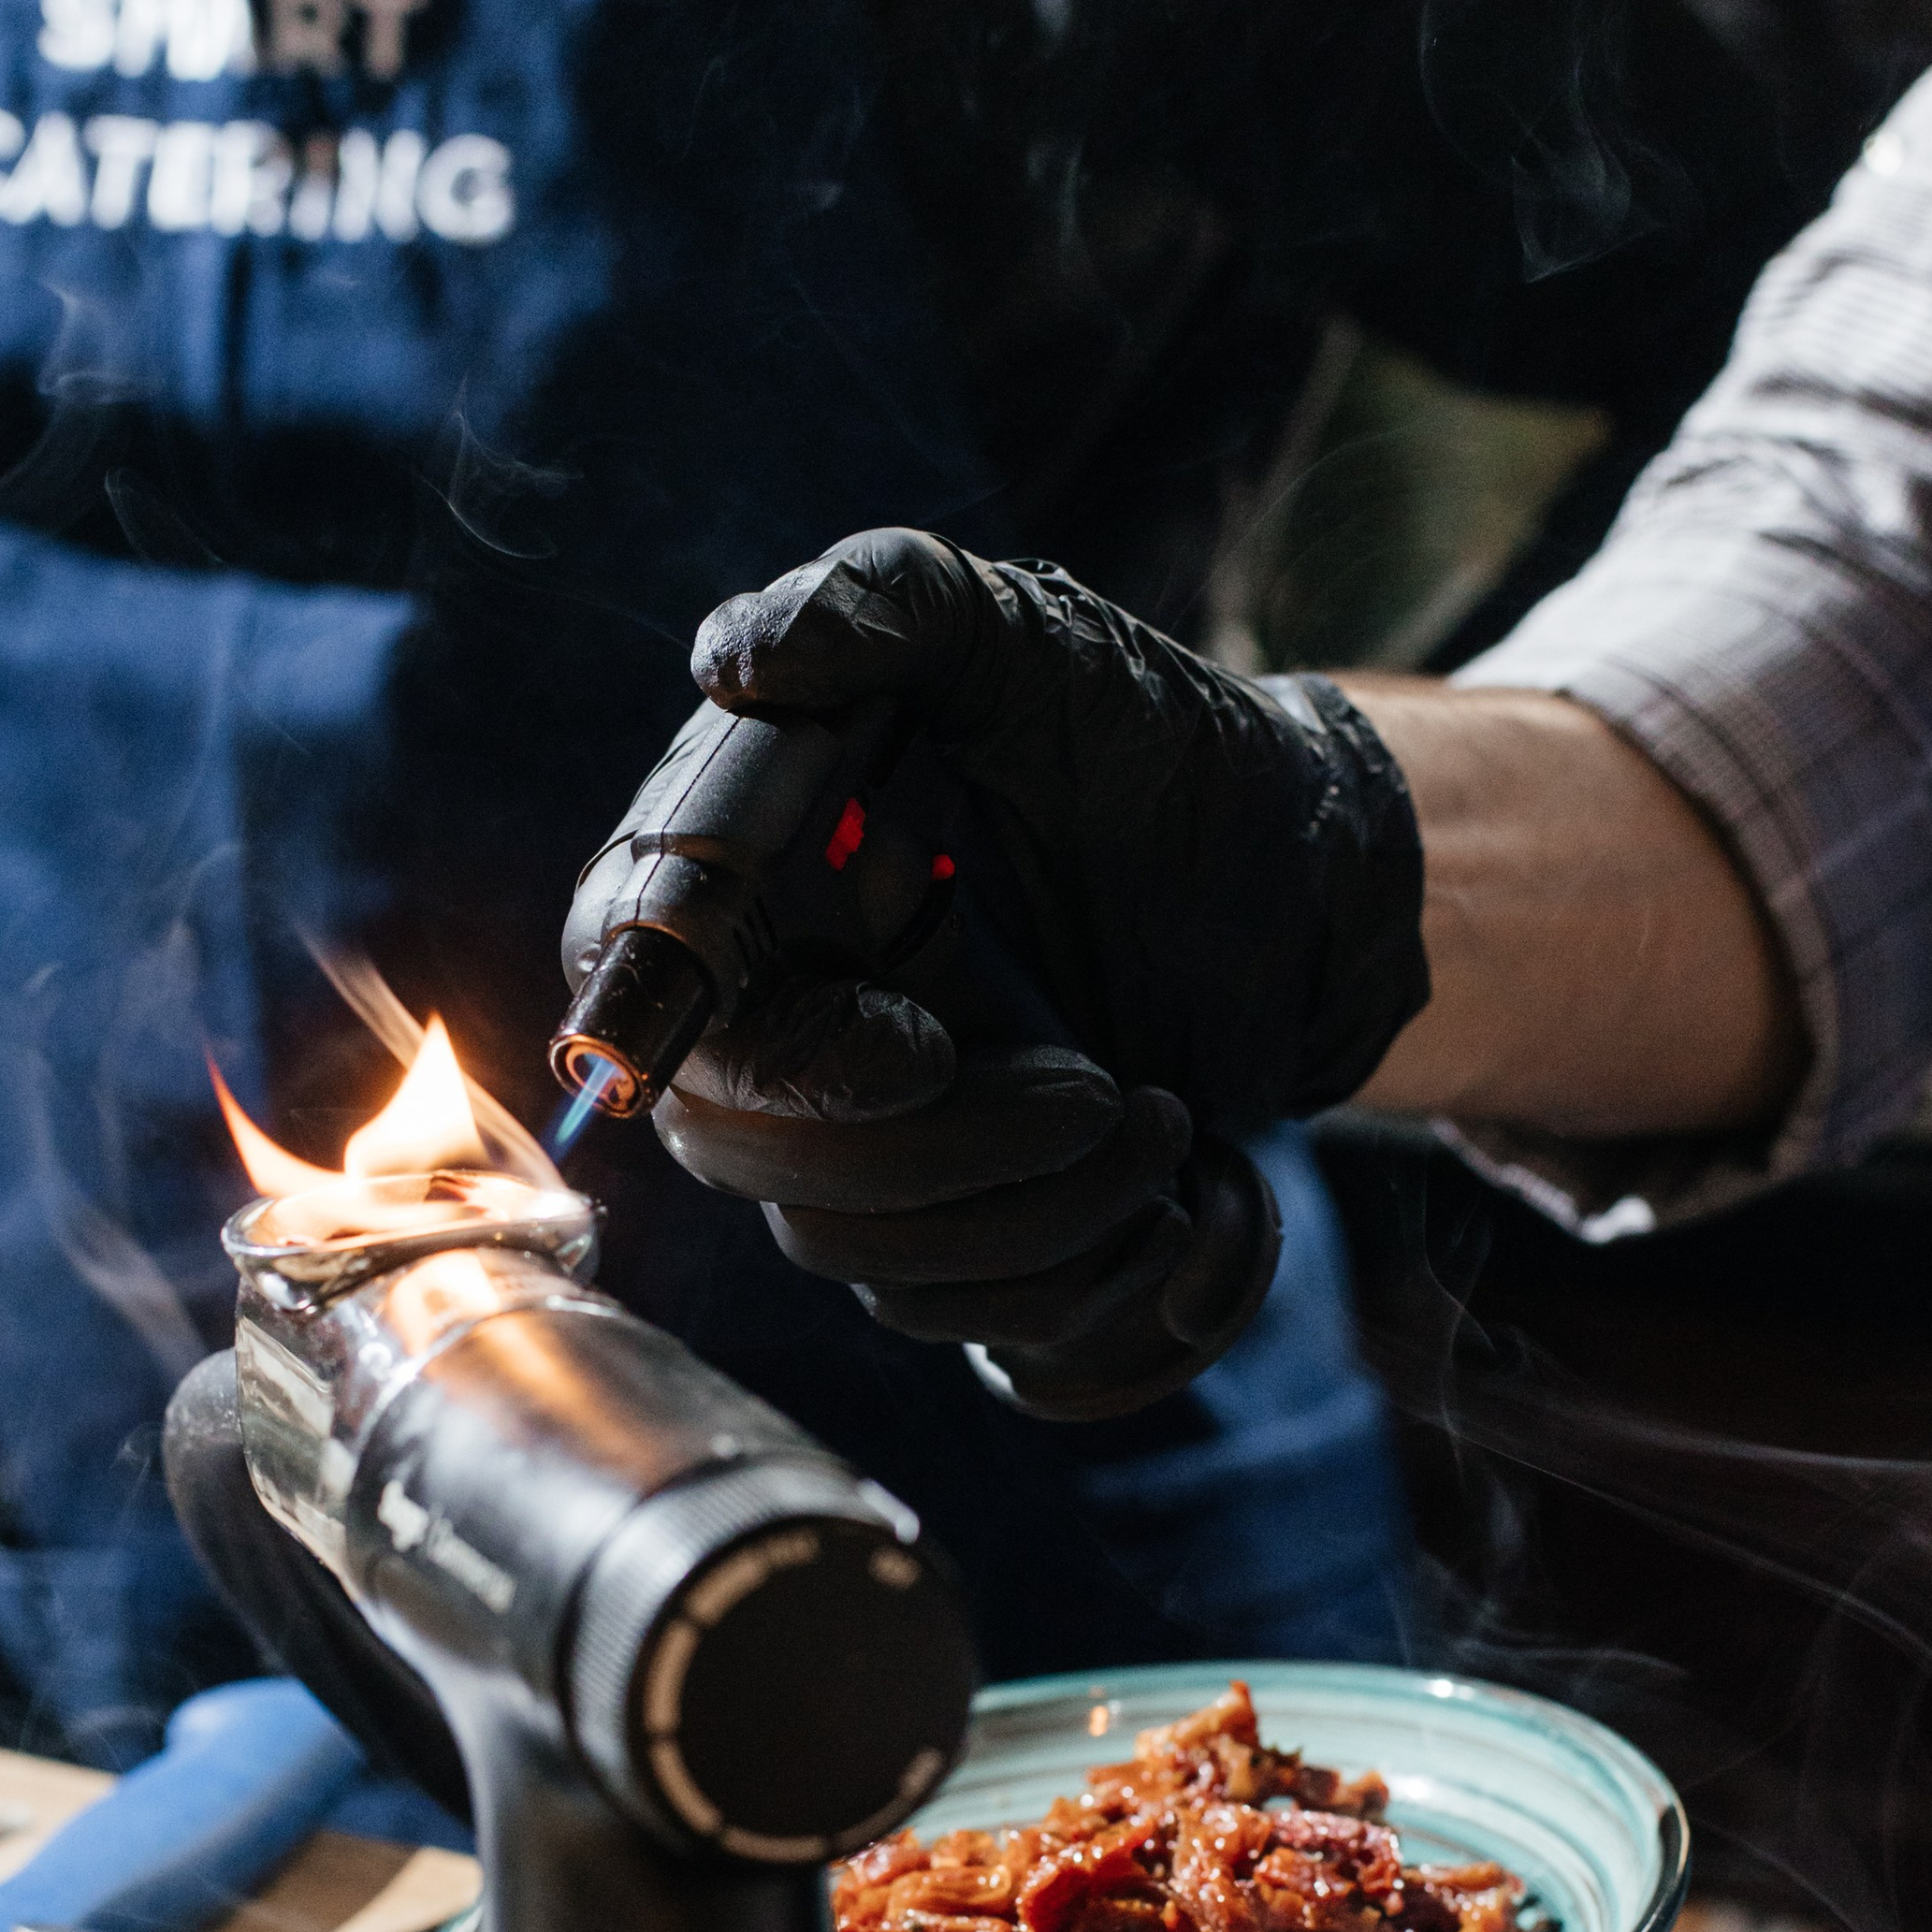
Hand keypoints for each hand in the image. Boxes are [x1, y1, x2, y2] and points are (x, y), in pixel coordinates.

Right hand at [641, 529, 1426, 1419]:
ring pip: (872, 1262)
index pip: (649, 1010)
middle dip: (955, 1155)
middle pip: (765, 1170)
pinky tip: (1190, 1198)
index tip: (923, 1050)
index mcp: (728, 884)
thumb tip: (738, 658)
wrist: (1282, 872)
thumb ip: (881, 607)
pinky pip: (969, 1323)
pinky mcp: (947, 1227)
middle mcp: (760, 1025)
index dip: (778, 1061)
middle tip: (1106, 1089)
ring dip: (1043, 1220)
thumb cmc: (1137, 739)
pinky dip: (1097, 1286)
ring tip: (1164, 1120)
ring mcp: (849, 1143)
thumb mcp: (1025, 638)